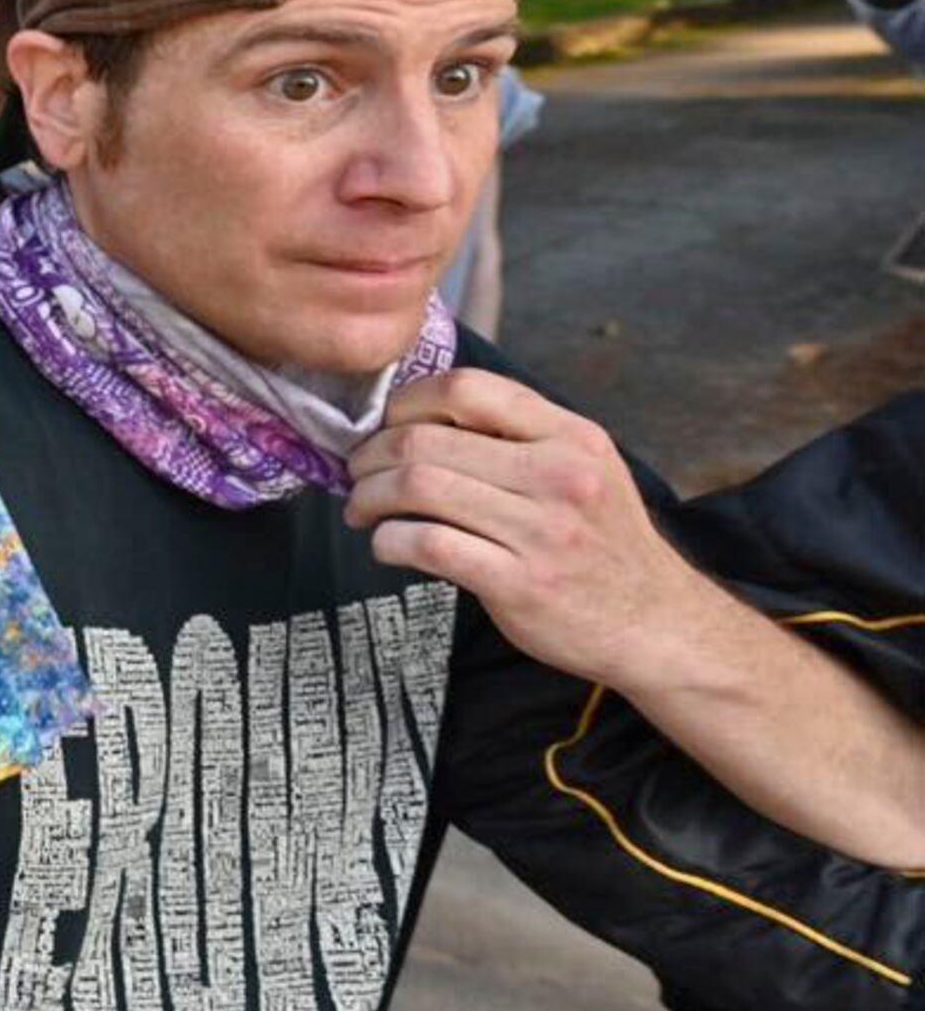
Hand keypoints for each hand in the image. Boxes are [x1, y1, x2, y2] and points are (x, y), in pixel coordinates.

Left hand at [342, 369, 715, 691]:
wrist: (654, 622)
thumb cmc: (601, 540)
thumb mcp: (583, 468)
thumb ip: (518, 436)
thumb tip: (417, 418)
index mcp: (572, 436)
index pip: (468, 388)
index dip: (407, 402)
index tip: (385, 425)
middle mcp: (560, 476)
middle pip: (426, 440)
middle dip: (371, 454)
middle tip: (357, 473)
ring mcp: (542, 531)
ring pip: (419, 487)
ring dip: (369, 496)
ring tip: (362, 508)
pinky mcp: (520, 582)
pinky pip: (428, 545)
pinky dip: (389, 540)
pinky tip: (388, 544)